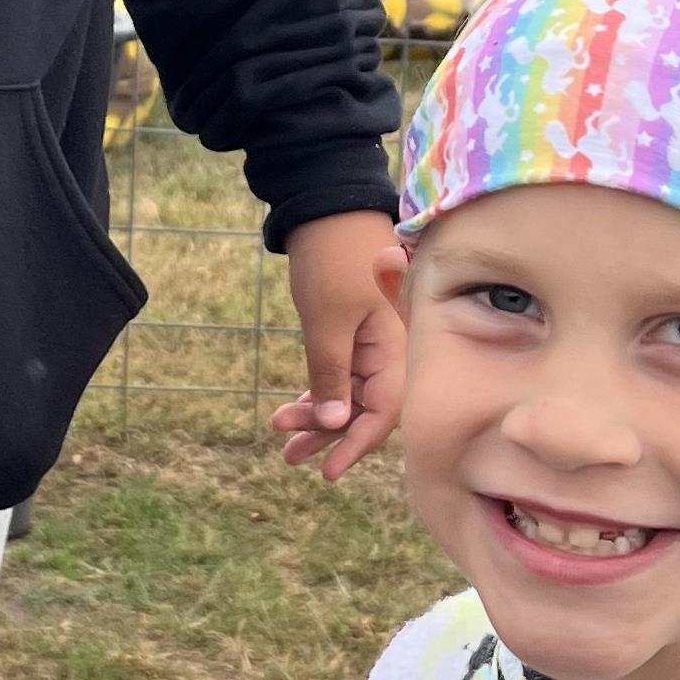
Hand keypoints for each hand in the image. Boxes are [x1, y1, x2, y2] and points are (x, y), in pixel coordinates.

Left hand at [270, 211, 407, 476]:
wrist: (326, 206)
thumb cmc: (331, 260)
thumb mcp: (327, 322)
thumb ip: (332, 374)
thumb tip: (334, 424)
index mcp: (397, 348)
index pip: (382, 413)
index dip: (354, 445)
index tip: (326, 473)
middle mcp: (392, 350)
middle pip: (364, 407)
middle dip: (327, 433)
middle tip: (288, 453)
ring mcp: (374, 341)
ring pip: (350, 392)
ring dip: (319, 415)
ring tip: (281, 436)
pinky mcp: (355, 331)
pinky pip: (343, 373)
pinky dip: (320, 390)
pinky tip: (296, 408)